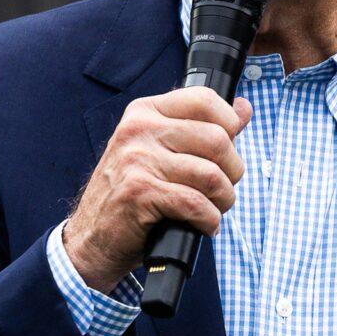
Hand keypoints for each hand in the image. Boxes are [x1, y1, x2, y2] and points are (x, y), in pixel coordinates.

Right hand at [63, 86, 250, 291]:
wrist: (93, 236)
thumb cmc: (132, 195)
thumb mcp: (161, 151)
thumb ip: (202, 128)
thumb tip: (243, 108)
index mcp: (145, 112)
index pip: (204, 99)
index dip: (230, 124)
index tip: (228, 149)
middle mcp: (139, 130)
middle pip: (217, 139)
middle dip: (233, 171)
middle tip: (222, 189)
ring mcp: (138, 160)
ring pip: (212, 175)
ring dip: (223, 200)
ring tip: (213, 210)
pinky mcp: (141, 193)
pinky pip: (197, 204)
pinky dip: (209, 221)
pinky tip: (202, 225)